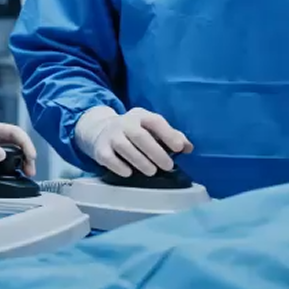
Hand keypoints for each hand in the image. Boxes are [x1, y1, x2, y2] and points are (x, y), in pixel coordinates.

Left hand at [0, 120, 37, 175]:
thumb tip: (4, 155)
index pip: (15, 132)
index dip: (27, 144)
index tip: (31, 158)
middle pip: (16, 143)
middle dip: (27, 155)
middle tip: (30, 172)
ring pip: (11, 153)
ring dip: (20, 162)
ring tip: (24, 175)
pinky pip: (1, 162)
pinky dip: (10, 168)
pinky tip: (11, 177)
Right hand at [74, 106, 192, 177]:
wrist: (100, 130)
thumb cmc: (135, 132)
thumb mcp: (151, 129)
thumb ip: (171, 137)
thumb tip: (188, 148)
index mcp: (141, 116)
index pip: (155, 121)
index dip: (168, 134)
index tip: (179, 148)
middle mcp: (124, 123)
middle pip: (139, 135)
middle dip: (155, 152)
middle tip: (168, 166)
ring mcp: (111, 135)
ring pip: (124, 146)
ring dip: (140, 161)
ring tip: (152, 172)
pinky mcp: (100, 149)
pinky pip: (109, 158)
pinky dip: (120, 166)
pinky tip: (129, 173)